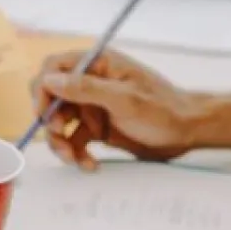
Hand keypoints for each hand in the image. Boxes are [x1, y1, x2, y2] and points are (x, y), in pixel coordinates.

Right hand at [33, 48, 200, 169]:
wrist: (187, 132)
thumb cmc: (163, 109)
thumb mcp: (125, 99)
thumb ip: (87, 89)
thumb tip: (49, 80)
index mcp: (98, 64)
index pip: (54, 68)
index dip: (43, 89)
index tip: (46, 114)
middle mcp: (91, 83)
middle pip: (51, 97)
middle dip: (50, 121)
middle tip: (61, 137)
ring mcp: (93, 106)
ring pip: (59, 123)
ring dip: (61, 142)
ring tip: (74, 159)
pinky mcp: (97, 128)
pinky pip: (74, 140)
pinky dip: (77, 154)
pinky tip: (90, 165)